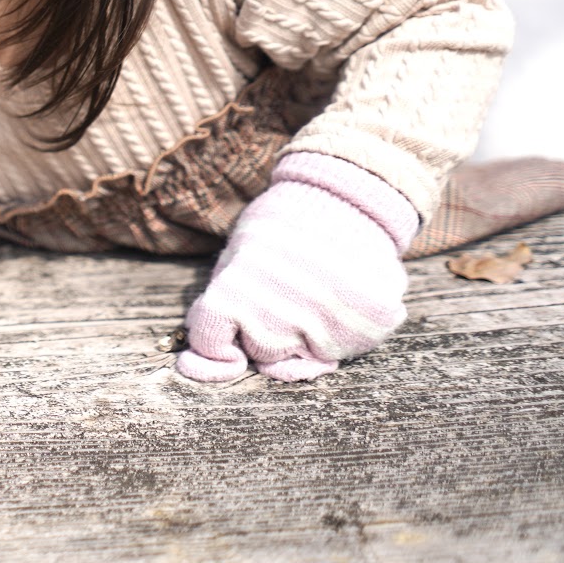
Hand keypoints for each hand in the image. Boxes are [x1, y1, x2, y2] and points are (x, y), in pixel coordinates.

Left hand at [176, 153, 417, 382]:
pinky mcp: (369, 327)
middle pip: (260, 353)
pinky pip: (341, 352)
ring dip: (302, 334)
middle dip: (264, 330)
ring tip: (311, 290)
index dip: (214, 338)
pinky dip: (337, 333)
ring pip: (301, 358)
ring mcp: (330, 323)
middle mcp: (284, 312)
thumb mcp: (236, 256)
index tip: (225, 328)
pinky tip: (337, 299)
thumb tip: (194, 365)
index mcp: (238, 287)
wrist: (345, 197)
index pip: (211, 341)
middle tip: (281, 289)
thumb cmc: (281, 228)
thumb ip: (217, 310)